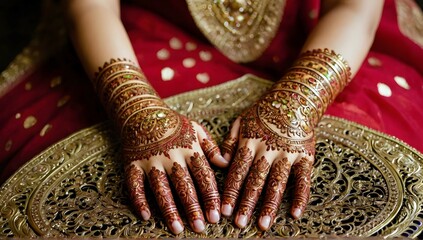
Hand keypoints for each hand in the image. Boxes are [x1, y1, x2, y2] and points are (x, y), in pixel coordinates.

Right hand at [93, 59, 228, 234]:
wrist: (141, 112)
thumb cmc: (173, 123)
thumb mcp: (196, 128)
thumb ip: (211, 147)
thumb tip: (225, 163)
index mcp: (189, 148)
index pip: (203, 175)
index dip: (211, 196)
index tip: (217, 215)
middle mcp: (170, 155)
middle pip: (183, 184)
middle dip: (193, 206)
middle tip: (201, 227)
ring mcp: (150, 160)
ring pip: (160, 187)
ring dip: (169, 208)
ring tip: (177, 228)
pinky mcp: (132, 164)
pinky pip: (134, 184)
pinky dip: (138, 200)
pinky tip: (145, 216)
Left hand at [220, 89, 315, 230]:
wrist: (296, 98)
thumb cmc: (264, 112)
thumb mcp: (241, 121)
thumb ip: (230, 142)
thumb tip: (220, 163)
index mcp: (250, 142)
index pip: (238, 171)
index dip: (230, 191)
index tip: (223, 210)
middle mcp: (268, 149)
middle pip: (256, 180)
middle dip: (246, 203)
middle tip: (239, 223)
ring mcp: (288, 153)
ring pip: (278, 183)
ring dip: (270, 205)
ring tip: (263, 225)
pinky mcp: (306, 156)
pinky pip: (304, 180)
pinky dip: (301, 197)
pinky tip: (295, 214)